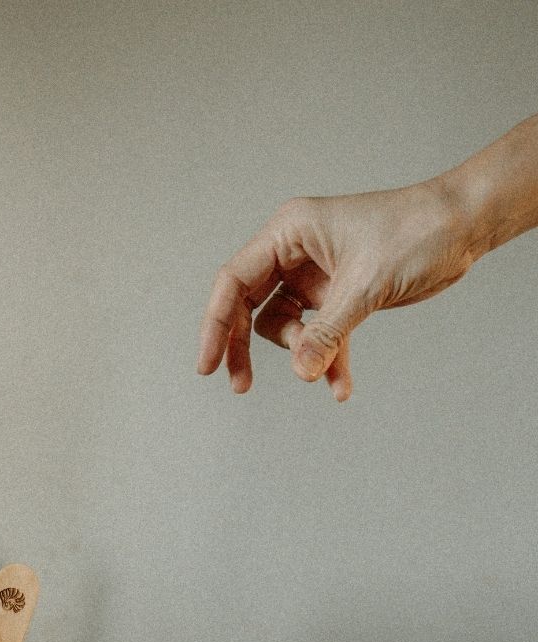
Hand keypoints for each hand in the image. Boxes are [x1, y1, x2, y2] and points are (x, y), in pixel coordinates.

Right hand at [197, 180, 478, 400]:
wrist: (462, 227)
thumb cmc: (416, 231)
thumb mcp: (366, 286)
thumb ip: (328, 332)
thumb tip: (301, 372)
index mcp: (289, 232)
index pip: (235, 281)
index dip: (216, 325)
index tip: (207, 364)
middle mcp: (295, 252)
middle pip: (249, 307)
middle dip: (246, 348)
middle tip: (240, 385)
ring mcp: (314, 275)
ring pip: (283, 326)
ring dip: (302, 354)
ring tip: (324, 372)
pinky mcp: (337, 295)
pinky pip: (319, 335)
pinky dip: (328, 359)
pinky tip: (341, 386)